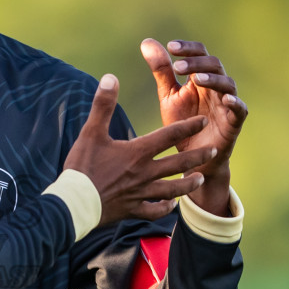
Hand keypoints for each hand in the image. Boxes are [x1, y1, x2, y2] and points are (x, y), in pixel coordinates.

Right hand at [63, 75, 215, 225]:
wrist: (73, 203)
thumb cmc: (82, 167)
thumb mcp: (91, 132)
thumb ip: (104, 104)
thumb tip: (111, 77)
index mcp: (138, 152)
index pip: (169, 136)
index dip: (187, 127)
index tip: (203, 120)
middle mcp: (144, 173)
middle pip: (178, 164)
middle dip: (198, 156)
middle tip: (215, 150)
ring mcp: (140, 194)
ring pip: (172, 189)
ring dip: (188, 184)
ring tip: (201, 178)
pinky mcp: (132, 210)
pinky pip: (154, 210)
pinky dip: (165, 208)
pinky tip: (171, 204)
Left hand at [142, 38, 246, 214]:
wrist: (192, 159)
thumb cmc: (182, 124)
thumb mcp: (169, 96)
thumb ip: (161, 71)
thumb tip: (146, 42)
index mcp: (200, 77)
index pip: (199, 54)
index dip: (188, 48)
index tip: (171, 46)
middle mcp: (216, 86)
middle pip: (214, 64)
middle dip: (196, 62)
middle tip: (177, 65)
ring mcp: (227, 103)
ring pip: (227, 83)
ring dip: (212, 79)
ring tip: (194, 78)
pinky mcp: (235, 121)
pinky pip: (240, 109)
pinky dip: (235, 102)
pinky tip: (226, 99)